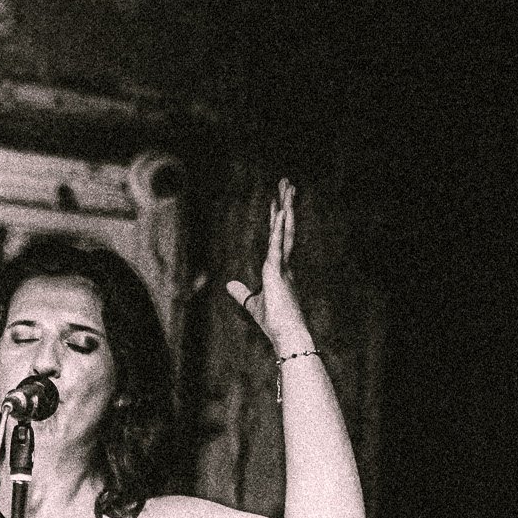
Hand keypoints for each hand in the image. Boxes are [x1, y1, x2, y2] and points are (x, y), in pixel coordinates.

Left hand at [226, 178, 310, 352]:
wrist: (287, 334)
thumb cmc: (274, 322)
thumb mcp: (251, 304)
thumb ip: (241, 293)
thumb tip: (229, 284)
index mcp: (279, 269)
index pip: (277, 239)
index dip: (277, 220)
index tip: (279, 202)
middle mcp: (283, 263)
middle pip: (283, 228)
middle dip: (285, 205)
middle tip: (287, 183)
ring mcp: (282, 265)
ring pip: (284, 230)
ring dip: (286, 207)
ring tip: (288, 186)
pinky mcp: (277, 270)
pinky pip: (277, 244)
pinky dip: (279, 227)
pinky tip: (281, 211)